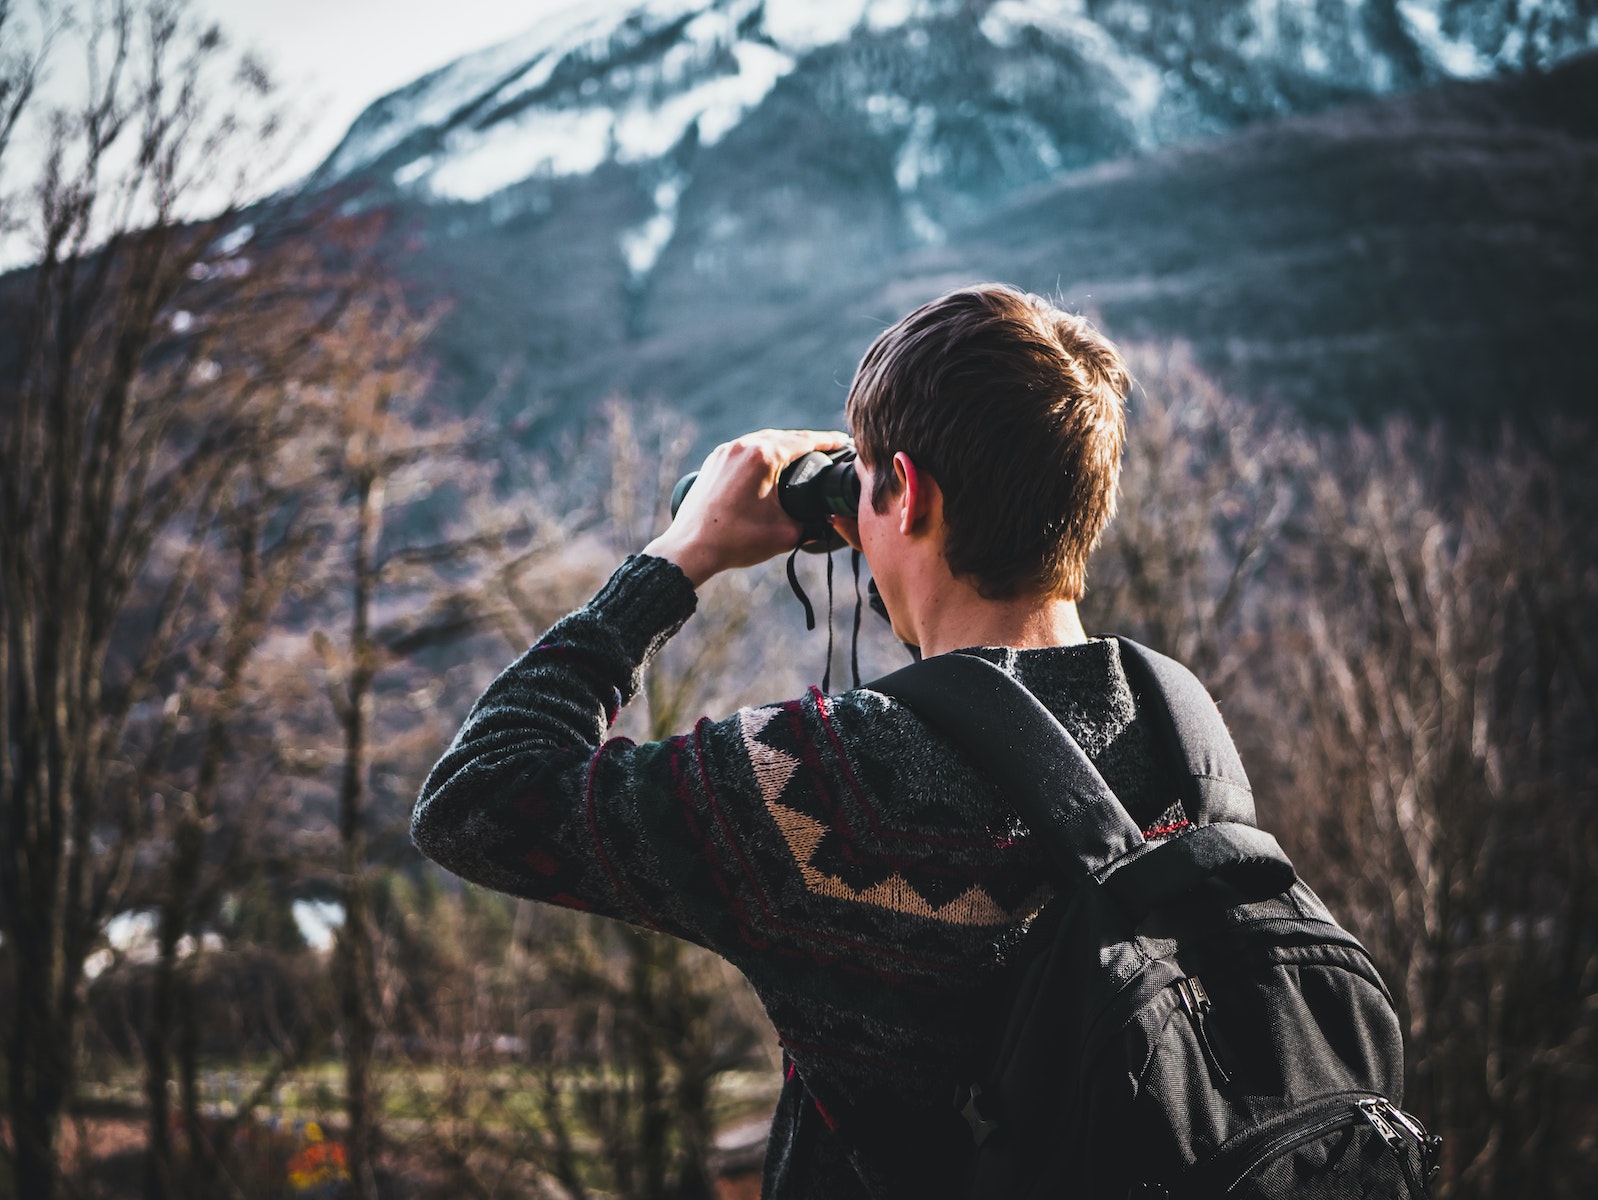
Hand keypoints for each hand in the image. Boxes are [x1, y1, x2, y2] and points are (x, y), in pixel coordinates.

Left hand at [644, 429, 849, 585]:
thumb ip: (813, 525)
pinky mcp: (714, 461)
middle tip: (829, 447)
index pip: (805, 441)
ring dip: (784, 445)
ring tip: (803, 455)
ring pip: (763, 440)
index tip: (843, 442)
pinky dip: (763, 452)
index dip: (828, 441)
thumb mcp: (786, 533)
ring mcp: (726, 451)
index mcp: (764, 456)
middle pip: (785, 437)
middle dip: (808, 442)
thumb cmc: (736, 541)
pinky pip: (745, 450)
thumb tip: (828, 521)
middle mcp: (743, 446)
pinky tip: (771, 463)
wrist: (691, 548)